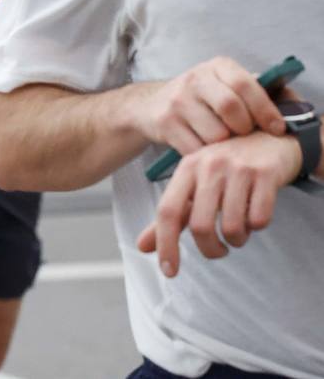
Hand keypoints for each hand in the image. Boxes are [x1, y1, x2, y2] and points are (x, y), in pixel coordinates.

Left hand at [136, 130, 300, 276]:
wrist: (267, 139)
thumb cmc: (225, 168)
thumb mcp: (194, 185)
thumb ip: (172, 216)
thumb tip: (142, 247)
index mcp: (186, 169)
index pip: (168, 212)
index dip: (166, 244)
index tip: (169, 271)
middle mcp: (209, 166)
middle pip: (200, 226)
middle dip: (210, 249)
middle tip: (219, 250)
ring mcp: (238, 169)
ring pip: (233, 228)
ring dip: (237, 240)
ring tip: (239, 231)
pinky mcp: (265, 174)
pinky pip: (260, 220)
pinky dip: (258, 227)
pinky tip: (256, 216)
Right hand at [138, 57, 284, 156]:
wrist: (149, 105)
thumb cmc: (200, 98)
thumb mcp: (223, 84)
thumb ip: (253, 91)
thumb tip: (292, 108)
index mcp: (216, 67)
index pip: (245, 84)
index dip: (265, 109)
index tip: (276, 128)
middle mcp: (194, 79)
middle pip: (231, 108)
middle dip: (243, 128)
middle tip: (243, 135)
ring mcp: (176, 100)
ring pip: (215, 133)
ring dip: (223, 144)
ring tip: (220, 141)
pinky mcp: (164, 122)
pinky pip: (195, 148)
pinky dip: (204, 153)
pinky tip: (202, 147)